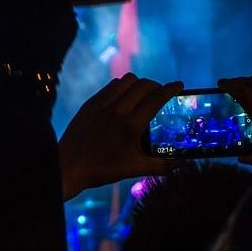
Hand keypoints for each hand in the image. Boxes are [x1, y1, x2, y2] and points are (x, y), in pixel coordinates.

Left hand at [59, 74, 184, 199]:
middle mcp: (117, 110)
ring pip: (127, 81)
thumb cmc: (103, 169)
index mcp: (131, 125)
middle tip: (161, 93)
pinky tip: (124, 97)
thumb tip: (183, 164)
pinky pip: (111, 86)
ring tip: (143, 94)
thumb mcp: (135, 169)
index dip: (171, 89)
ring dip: (139, 84)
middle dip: (157, 86)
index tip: (179, 85)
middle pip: (144, 85)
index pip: (156, 98)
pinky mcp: (90, 103)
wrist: (68, 166)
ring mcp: (102, 104)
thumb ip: (162, 165)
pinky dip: (122, 87)